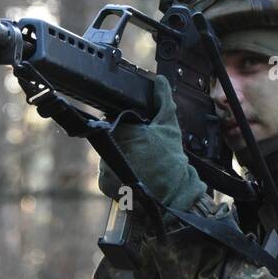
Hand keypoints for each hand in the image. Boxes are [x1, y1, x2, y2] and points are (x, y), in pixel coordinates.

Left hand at [98, 74, 205, 211]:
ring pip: (108, 154)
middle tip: (140, 149)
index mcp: (123, 130)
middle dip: (122, 140)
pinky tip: (132, 173)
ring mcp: (104, 166)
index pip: (114, 119)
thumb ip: (163, 101)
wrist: (173, 198)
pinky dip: (117, 172)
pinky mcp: (103, 182)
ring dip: (120, 156)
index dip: (125, 124)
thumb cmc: (172, 163)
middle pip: (110, 137)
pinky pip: (107, 172)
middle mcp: (110, 147)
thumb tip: (160, 81)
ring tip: (138, 162)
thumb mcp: (169, 127)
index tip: (136, 131)